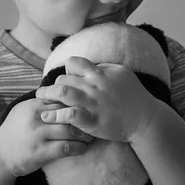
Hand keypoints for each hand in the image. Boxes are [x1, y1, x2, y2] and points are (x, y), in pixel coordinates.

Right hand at [0, 97, 93, 176]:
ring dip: (85, 134)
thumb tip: (64, 92)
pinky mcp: (40, 152)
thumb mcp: (24, 111)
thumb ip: (43, 103)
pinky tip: (83, 148)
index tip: (88, 108)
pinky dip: (78, 148)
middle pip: (69, 113)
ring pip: (70, 130)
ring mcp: (38, 135)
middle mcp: (37, 117)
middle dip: (85, 118)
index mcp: (34, 105)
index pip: (62, 98)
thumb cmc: (15, 131)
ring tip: (91, 136)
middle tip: (96, 122)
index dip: (77, 103)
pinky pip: (66, 148)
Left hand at [36, 56, 159, 142]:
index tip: (66, 77)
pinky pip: (70, 115)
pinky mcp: (93, 121)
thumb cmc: (133, 94)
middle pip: (65, 79)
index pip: (74, 63)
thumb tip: (87, 65)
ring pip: (63, 93)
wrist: (145, 118)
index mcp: (100, 74)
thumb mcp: (121, 73)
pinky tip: (47, 116)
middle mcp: (95, 86)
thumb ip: (102, 67)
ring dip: (48, 95)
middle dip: (54, 85)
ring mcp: (93, 104)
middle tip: (47, 92)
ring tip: (39, 99)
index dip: (68, 70)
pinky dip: (57, 115)